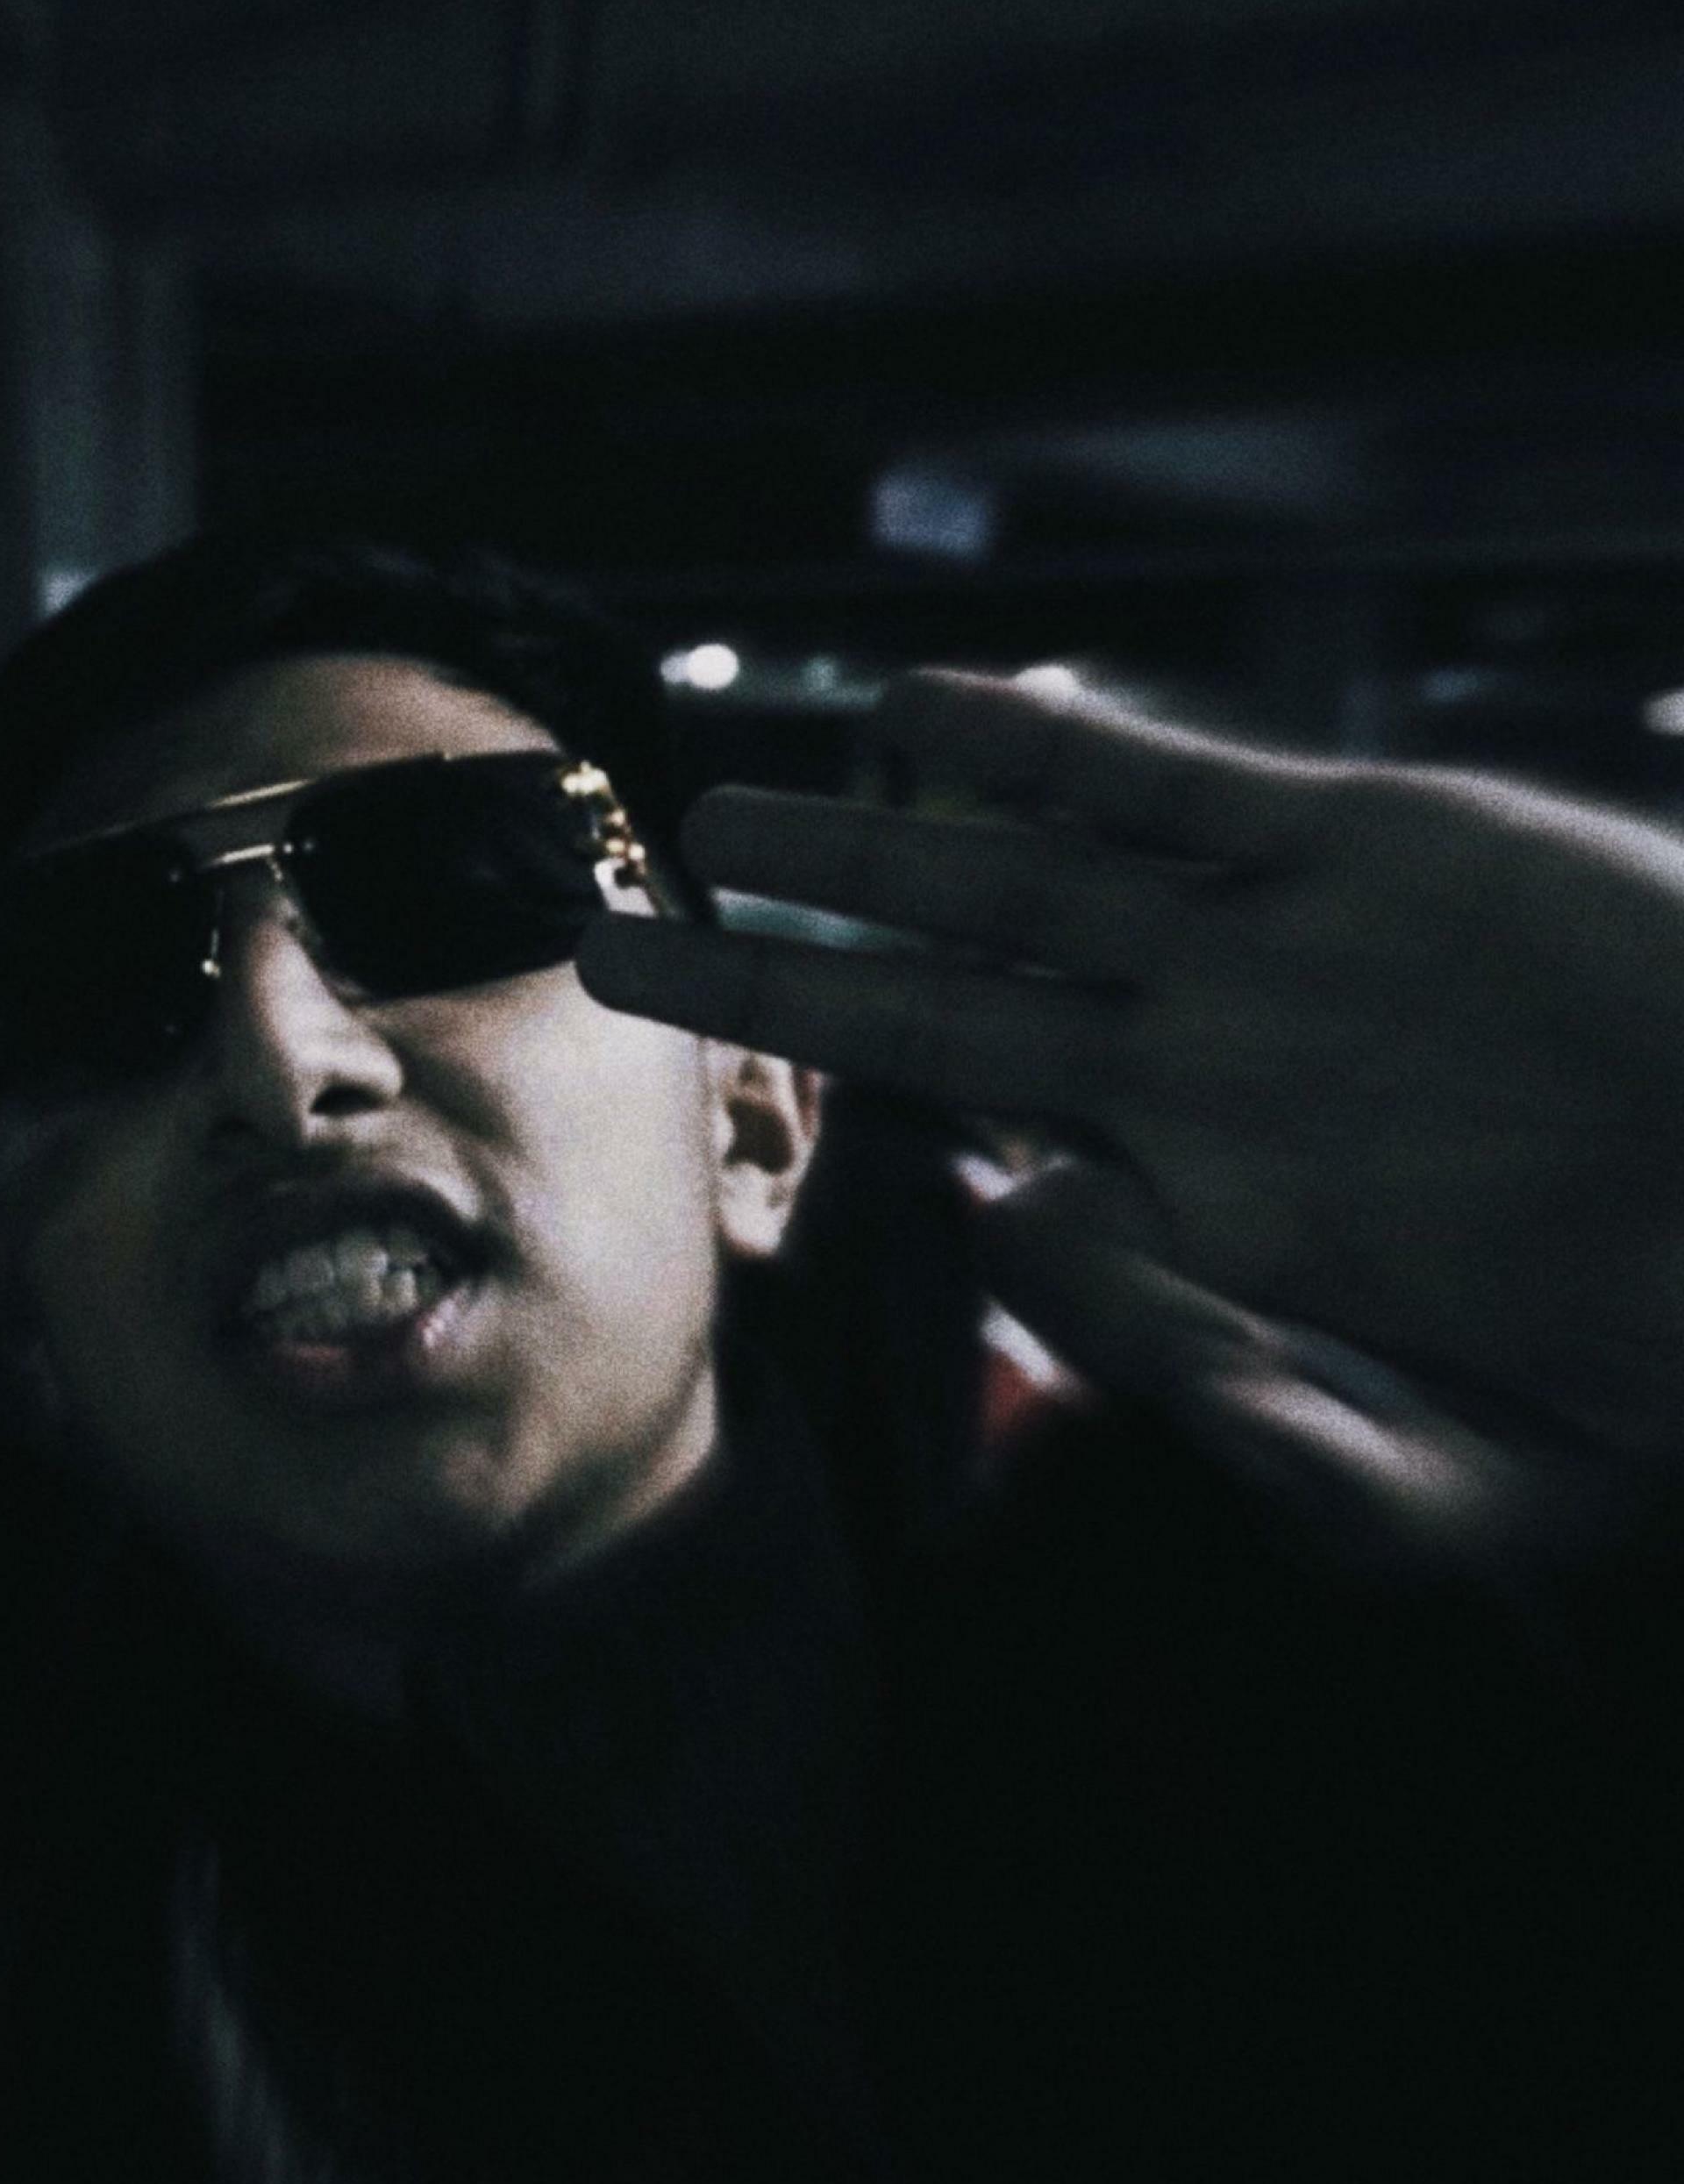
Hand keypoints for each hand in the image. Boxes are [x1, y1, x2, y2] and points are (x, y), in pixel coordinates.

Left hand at [581, 671, 1683, 1485]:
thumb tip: (1020, 1232)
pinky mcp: (1366, 845)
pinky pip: (1165, 789)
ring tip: (719, 815)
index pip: (959, 1143)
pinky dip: (1042, 747)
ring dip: (863, 843)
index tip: (701, 1082)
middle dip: (765, 973)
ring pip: (1013, 881)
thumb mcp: (1424, 1473)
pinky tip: (921, 710)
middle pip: (922, 1001)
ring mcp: (1262, 951)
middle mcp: (1188, 1064)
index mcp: (1181, 1197)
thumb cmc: (1629, 1378)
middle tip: (602, 950)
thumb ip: (1209, 1386)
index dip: (828, 1114)